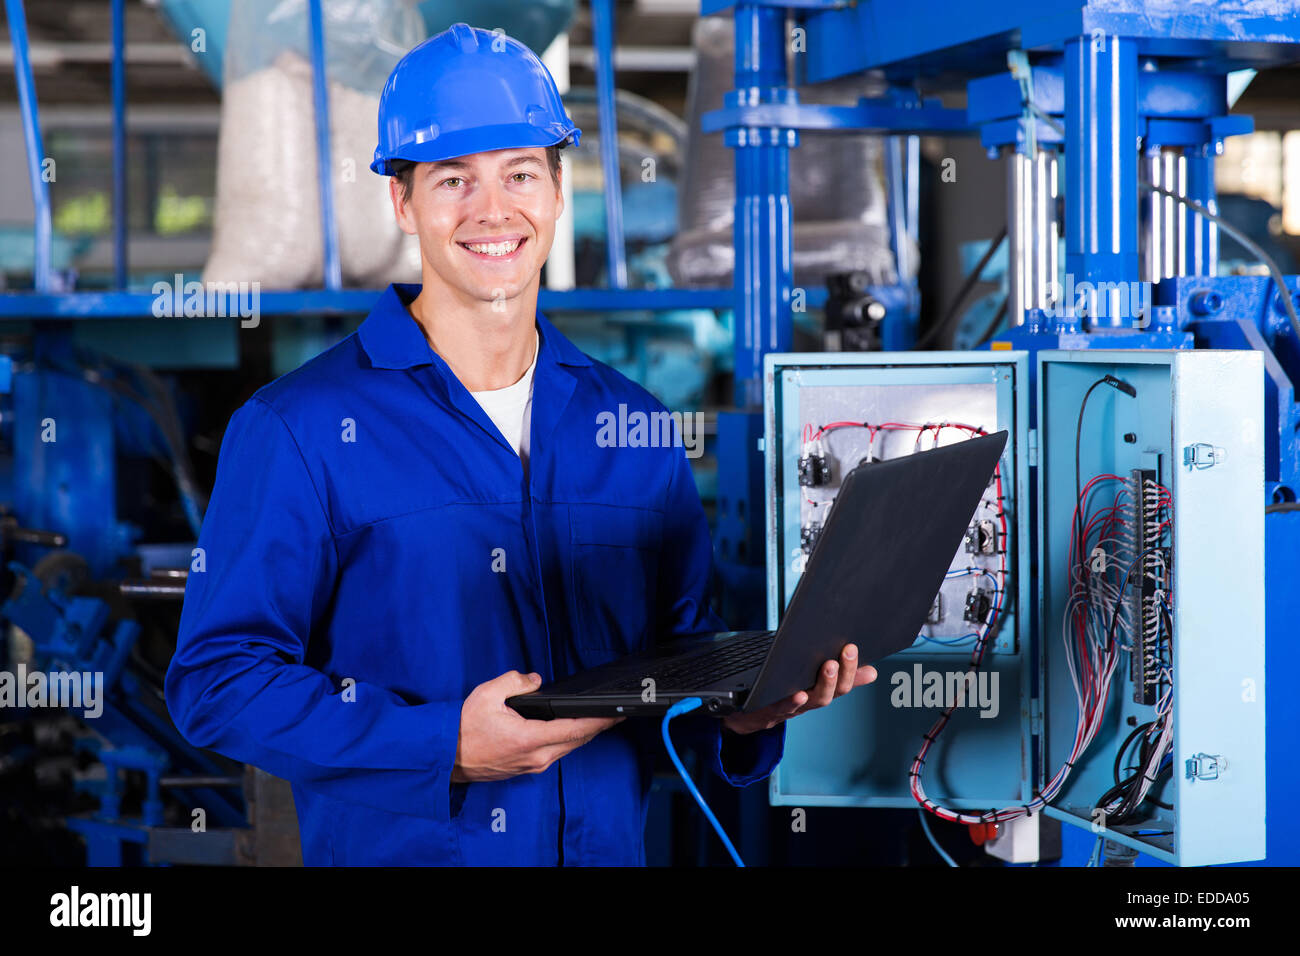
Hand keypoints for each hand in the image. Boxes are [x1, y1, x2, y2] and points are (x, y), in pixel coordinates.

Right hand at [452, 670, 622, 781]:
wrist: (446, 758)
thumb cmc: (463, 728)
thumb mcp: (487, 694)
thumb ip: (515, 682)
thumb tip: (536, 681)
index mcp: (530, 739)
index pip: (575, 729)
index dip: (600, 720)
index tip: (617, 712)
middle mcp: (537, 757)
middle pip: (578, 740)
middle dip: (599, 726)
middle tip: (617, 712)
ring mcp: (533, 766)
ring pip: (569, 748)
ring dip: (585, 733)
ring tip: (601, 719)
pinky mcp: (527, 768)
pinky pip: (556, 753)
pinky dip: (569, 740)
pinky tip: (574, 730)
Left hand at [722, 643, 875, 734]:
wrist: (747, 714)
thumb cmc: (782, 694)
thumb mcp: (812, 682)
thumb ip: (839, 675)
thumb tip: (871, 671)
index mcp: (819, 691)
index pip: (844, 682)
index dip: (855, 669)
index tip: (858, 648)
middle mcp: (810, 701)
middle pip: (833, 691)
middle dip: (844, 671)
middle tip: (847, 650)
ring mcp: (793, 708)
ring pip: (815, 700)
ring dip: (824, 684)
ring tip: (830, 666)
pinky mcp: (771, 711)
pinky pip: (784, 708)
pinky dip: (793, 702)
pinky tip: (799, 692)